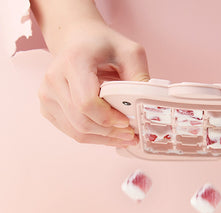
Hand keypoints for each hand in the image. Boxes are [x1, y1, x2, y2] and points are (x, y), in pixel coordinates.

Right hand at [32, 1, 148, 145]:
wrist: (78, 40)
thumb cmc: (104, 46)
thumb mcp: (130, 53)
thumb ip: (140, 77)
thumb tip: (148, 106)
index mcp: (73, 61)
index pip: (87, 102)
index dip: (108, 118)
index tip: (127, 121)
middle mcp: (54, 78)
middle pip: (82, 121)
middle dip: (110, 133)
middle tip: (131, 135)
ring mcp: (47, 94)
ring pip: (77, 132)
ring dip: (104, 139)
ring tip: (124, 138)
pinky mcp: (47, 106)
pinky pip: (72, 132)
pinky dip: (94, 138)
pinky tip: (110, 135)